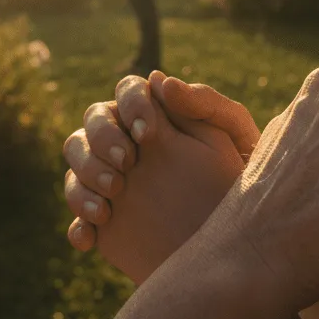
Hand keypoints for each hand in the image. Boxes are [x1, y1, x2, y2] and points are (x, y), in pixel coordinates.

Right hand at [63, 73, 258, 253]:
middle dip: (101, 139)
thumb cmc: (242, 174)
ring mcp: (109, 180)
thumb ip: (204, 102)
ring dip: (83, 180)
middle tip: (126, 164)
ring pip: (76, 167)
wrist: (242, 234)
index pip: (127, 91)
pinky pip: (78, 220)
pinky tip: (90, 238)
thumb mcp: (234, 135)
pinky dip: (77, 227)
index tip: (147, 131)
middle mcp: (124, 141)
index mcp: (153, 114)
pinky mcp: (106, 221)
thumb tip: (161, 80)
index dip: (131, 103)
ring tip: (107, 205)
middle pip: (92, 124)